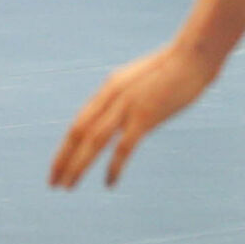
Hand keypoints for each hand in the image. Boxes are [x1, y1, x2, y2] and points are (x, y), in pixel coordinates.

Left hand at [49, 41, 214, 190]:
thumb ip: (127, 98)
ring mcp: (127, 106)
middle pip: (80, 132)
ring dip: (79, 165)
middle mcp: (112, 96)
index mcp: (110, 88)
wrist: (191, 57)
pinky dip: (114, 167)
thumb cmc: (170, 71)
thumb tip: (121, 116)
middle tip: (53, 183)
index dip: (66, 146)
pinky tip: (109, 184)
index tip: (58, 166)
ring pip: (94, 140)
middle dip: (64, 159)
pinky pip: (124, 147)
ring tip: (68, 186)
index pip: (79, 122)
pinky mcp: (145, 116)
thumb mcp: (141, 83)